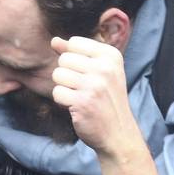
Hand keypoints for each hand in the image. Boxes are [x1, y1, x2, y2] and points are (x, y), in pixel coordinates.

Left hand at [50, 36, 143, 159]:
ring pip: (58, 74)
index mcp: (111, 56)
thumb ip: (75, 53)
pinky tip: (77, 106)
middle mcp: (105, 68)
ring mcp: (94, 85)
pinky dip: (63, 101)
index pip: (74, 42)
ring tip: (80, 96)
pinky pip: (57, 92)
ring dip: (64, 88)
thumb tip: (54, 40)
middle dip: (68, 74)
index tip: (89, 73)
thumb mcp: (99, 71)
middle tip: (84, 88)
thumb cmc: (106, 99)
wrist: (119, 133)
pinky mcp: (83, 102)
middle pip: (64, 59)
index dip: (74, 59)